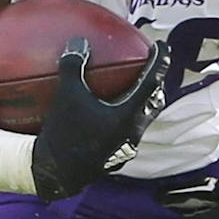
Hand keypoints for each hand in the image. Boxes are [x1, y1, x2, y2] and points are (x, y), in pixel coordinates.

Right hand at [31, 37, 168, 201]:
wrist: (55, 175)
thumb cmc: (64, 133)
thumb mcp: (66, 95)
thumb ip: (73, 66)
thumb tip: (78, 42)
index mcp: (128, 115)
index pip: (152, 82)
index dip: (160, 62)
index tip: (164, 46)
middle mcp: (133, 132)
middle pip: (153, 103)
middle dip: (155, 85)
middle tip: (148, 69)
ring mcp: (125, 147)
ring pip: (142, 120)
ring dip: (141, 103)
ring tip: (131, 90)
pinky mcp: (115, 157)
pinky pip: (127, 132)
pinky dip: (124, 118)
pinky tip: (107, 115)